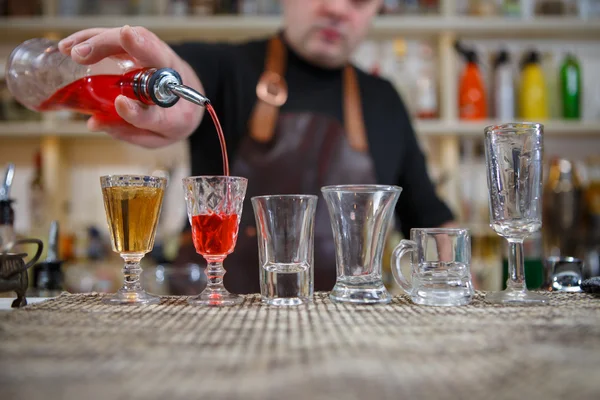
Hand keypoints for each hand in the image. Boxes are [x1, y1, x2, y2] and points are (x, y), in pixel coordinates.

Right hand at [58, 25, 203, 147]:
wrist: (194, 101)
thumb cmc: (174, 119)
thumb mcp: (159, 136)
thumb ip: (129, 133)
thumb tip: (93, 123)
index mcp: (179, 111)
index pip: (160, 108)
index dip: (138, 110)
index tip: (119, 103)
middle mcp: (172, 78)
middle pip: (148, 53)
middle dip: (111, 48)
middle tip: (79, 55)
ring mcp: (160, 60)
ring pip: (134, 40)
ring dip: (99, 39)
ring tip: (69, 48)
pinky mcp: (147, 50)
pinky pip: (122, 39)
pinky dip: (96, 38)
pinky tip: (73, 44)